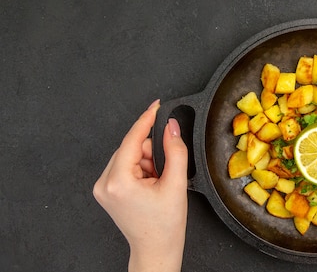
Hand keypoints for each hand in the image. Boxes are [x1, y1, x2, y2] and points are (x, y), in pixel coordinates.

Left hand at [93, 100, 188, 271]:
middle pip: (132, 147)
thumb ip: (175, 150)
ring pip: (130, 155)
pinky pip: (125, 166)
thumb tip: (171, 126)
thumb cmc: (165, 225)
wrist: (156, 249)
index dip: (146, 120)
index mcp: (118, 181)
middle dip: (152, 153)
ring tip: (157, 183)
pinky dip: (141, 169)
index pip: (132, 139)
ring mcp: (102, 187)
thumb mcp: (176, 184)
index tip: (156, 105)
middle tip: (164, 173)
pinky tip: (149, 185)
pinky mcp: (105, 190)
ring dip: (147, 162)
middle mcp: (104, 182)